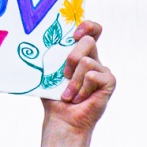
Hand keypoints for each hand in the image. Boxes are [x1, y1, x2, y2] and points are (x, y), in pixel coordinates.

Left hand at [36, 22, 112, 146]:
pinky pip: (92, 75)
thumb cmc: (54, 98)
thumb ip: (52, 54)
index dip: (87, 25)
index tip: (74, 32)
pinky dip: (81, 88)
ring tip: (70, 95)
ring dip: (73, 80)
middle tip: (63, 74)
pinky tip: (80, 99)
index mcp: (82, 55)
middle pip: (88, 40)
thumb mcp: (50, 72)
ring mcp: (103, 71)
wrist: (62, 121)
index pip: (92, 30)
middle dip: (71, 57)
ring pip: (87, 60)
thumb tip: (37, 36)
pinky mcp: (109, 82)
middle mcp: (95, 60)